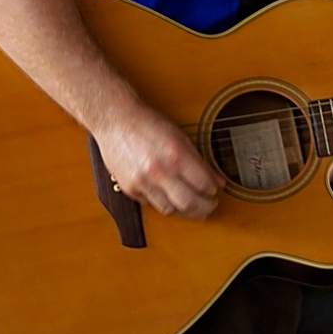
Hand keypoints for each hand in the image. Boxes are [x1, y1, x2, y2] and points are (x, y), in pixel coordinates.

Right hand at [91, 99, 223, 217]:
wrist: (116, 121)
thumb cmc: (148, 124)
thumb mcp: (180, 136)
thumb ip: (198, 160)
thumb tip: (216, 181)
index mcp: (176, 155)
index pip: (203, 184)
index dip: (213, 190)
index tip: (216, 190)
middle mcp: (159, 171)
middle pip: (189, 203)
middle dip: (205, 208)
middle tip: (210, 206)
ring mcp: (142, 182)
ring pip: (170, 209)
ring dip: (185, 212)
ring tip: (194, 207)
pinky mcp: (129, 188)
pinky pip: (151, 204)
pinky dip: (164, 204)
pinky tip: (171, 199)